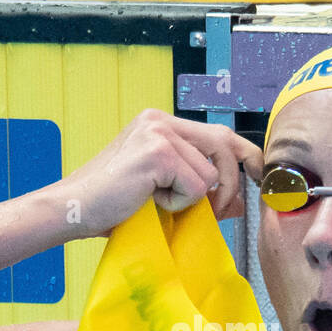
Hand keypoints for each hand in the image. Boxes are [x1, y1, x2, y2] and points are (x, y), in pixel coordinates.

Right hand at [60, 108, 263, 238]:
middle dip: (231, 183)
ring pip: (210, 173)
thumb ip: (199, 190)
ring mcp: (158, 132)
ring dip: (193, 199)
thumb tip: (239, 201)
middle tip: (218, 211)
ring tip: (158, 202)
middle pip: (224, 145)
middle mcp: (160, 120)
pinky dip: (177, 203)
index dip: (244, 154)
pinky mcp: (157, 151)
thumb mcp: (163, 194)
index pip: (219, 133)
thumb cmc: (111, 205)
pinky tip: (148, 200)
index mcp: (160, 123)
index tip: (258, 175)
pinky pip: (195, 186)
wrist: (72, 210)